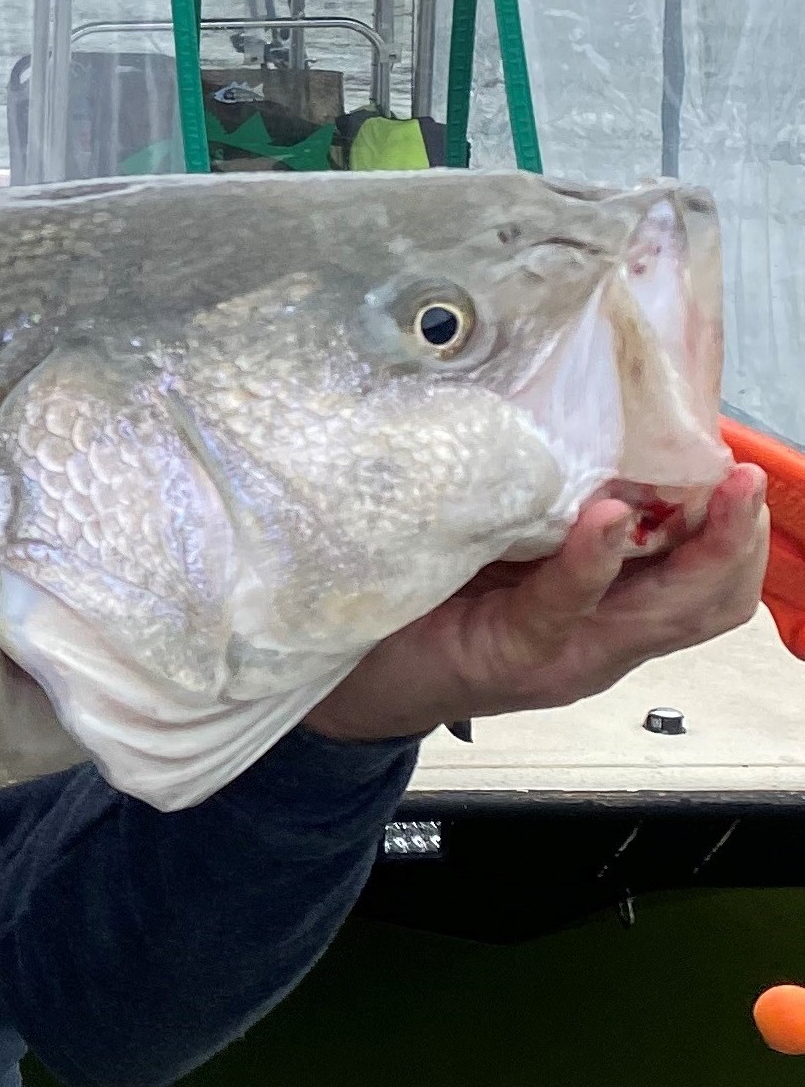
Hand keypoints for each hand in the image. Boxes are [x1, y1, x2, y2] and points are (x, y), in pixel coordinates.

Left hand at [307, 464, 770, 742]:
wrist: (339, 671)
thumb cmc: (419, 596)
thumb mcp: (501, 534)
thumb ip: (546, 498)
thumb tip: (584, 414)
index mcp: (609, 601)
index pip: (706, 570)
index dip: (732, 518)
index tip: (732, 456)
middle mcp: (602, 635)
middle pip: (708, 596)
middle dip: (738, 535)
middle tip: (747, 477)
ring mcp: (564, 654)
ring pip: (666, 611)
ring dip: (700, 547)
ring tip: (717, 491)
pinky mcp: (510, 660)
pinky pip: (565, 608)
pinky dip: (591, 562)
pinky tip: (605, 521)